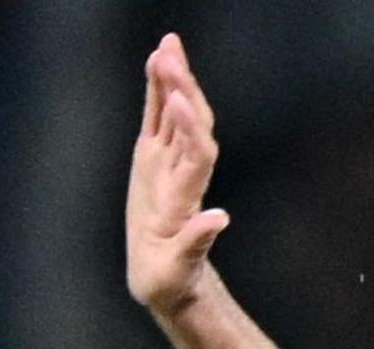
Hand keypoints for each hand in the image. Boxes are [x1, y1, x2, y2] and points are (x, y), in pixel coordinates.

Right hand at [127, 33, 233, 314]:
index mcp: (184, 199)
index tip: (178, 99)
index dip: (188, 128)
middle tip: (172, 54)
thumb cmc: (170, 278)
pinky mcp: (154, 161)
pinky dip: (157, 92)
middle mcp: (181, 175)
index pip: (194, 156)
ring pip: (174, 116)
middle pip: (188, 126)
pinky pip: (157, 120)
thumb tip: (219, 219)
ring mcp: (168, 165)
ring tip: (168, 46)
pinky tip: (157, 64)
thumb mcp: (178, 268)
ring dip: (173, 81)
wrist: (171, 279)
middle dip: (181, 90)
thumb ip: (196, 243)